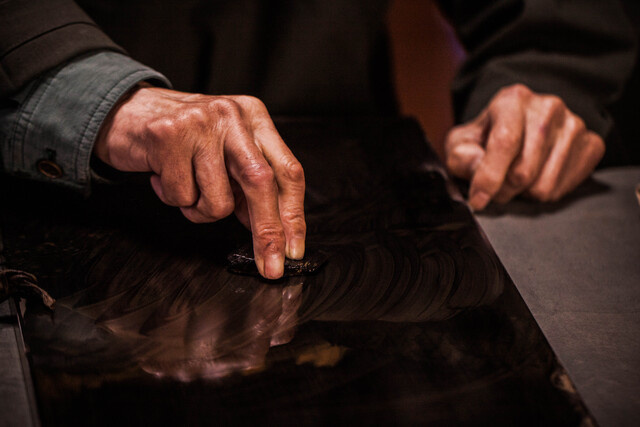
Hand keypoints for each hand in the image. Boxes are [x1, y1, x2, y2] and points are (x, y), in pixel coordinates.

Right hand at [94, 86, 305, 278]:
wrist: (126, 112)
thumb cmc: (182, 139)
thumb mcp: (225, 154)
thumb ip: (248, 186)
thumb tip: (272, 230)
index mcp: (254, 117)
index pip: (287, 171)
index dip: (293, 215)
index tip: (293, 250)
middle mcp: (232, 116)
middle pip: (262, 184)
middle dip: (267, 232)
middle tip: (269, 267)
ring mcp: (200, 124)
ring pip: (219, 201)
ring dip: (201, 210)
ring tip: (186, 186)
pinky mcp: (168, 137)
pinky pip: (182, 197)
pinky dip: (174, 198)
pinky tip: (164, 175)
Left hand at [445, 84, 604, 209]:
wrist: (522, 128)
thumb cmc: (487, 138)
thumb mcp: (462, 144)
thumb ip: (462, 157)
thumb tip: (479, 171)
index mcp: (513, 100)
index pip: (505, 142)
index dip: (489, 177)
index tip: (478, 200)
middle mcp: (548, 107)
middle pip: (523, 172)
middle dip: (503, 189)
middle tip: (496, 185)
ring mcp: (574, 125)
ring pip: (543, 186)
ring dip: (523, 193)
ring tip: (516, 178)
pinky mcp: (592, 144)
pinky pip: (562, 189)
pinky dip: (544, 192)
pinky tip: (537, 177)